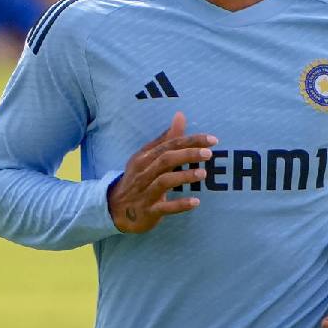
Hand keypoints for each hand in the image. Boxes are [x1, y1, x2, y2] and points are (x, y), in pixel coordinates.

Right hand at [107, 112, 215, 232]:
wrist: (116, 209)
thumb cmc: (137, 178)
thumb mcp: (147, 157)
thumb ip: (166, 139)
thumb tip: (180, 116)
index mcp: (144, 158)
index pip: (169, 145)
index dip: (190, 141)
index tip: (212, 140)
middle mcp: (143, 173)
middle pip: (165, 160)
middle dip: (187, 154)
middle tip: (208, 153)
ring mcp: (145, 193)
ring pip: (164, 181)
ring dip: (184, 176)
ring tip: (203, 173)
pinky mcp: (148, 212)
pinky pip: (164, 208)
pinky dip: (180, 204)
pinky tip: (195, 202)